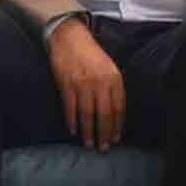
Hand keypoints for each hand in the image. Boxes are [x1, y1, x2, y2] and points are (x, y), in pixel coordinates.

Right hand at [49, 20, 127, 147]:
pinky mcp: (67, 84)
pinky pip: (70, 108)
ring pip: (87, 114)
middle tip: (103, 148)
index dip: (117, 125)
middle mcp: (100, 82)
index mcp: (114, 78)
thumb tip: (116, 114)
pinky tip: (74, 131)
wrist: (71, 38)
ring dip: (88, 132)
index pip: (119, 107)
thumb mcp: (109, 68)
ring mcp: (82, 83)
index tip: (116, 138)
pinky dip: (72, 121)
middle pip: (104, 114)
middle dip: (104, 133)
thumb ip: (113, 88)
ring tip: (89, 144)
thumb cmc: (92, 55)